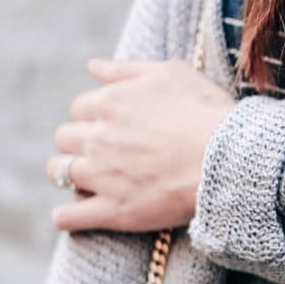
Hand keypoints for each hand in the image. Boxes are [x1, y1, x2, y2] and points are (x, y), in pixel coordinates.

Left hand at [47, 57, 235, 233]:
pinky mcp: (113, 210)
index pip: (80, 107)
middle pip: (64, 138)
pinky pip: (68, 217)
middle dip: (78, 142)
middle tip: (102, 151)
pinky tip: (69, 216)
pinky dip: (65, 217)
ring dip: (67, 173)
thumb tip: (93, 66)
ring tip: (86, 179)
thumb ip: (125, 69)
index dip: (95, 116)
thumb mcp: (170, 74)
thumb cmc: (204, 112)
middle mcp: (96, 138)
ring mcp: (101, 175)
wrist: (226, 158)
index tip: (112, 125)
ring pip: (59, 172)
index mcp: (108, 103)